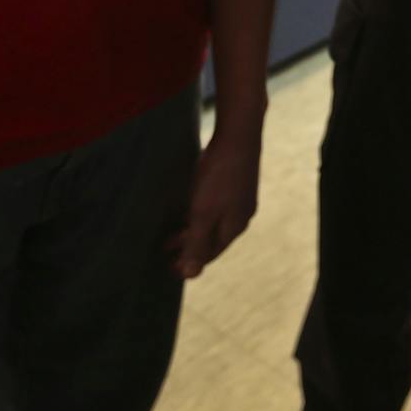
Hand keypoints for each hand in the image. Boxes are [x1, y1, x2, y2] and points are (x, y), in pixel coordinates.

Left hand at [170, 123, 260, 276]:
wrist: (238, 135)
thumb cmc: (218, 175)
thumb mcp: (202, 213)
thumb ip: (196, 244)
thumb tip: (191, 276)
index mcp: (235, 226)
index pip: (211, 254)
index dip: (191, 262)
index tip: (171, 269)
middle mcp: (242, 215)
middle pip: (214, 239)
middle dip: (191, 247)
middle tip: (168, 253)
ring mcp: (241, 199)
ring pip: (215, 223)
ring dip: (195, 231)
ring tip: (174, 235)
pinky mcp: (237, 183)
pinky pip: (217, 208)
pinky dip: (202, 215)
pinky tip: (193, 207)